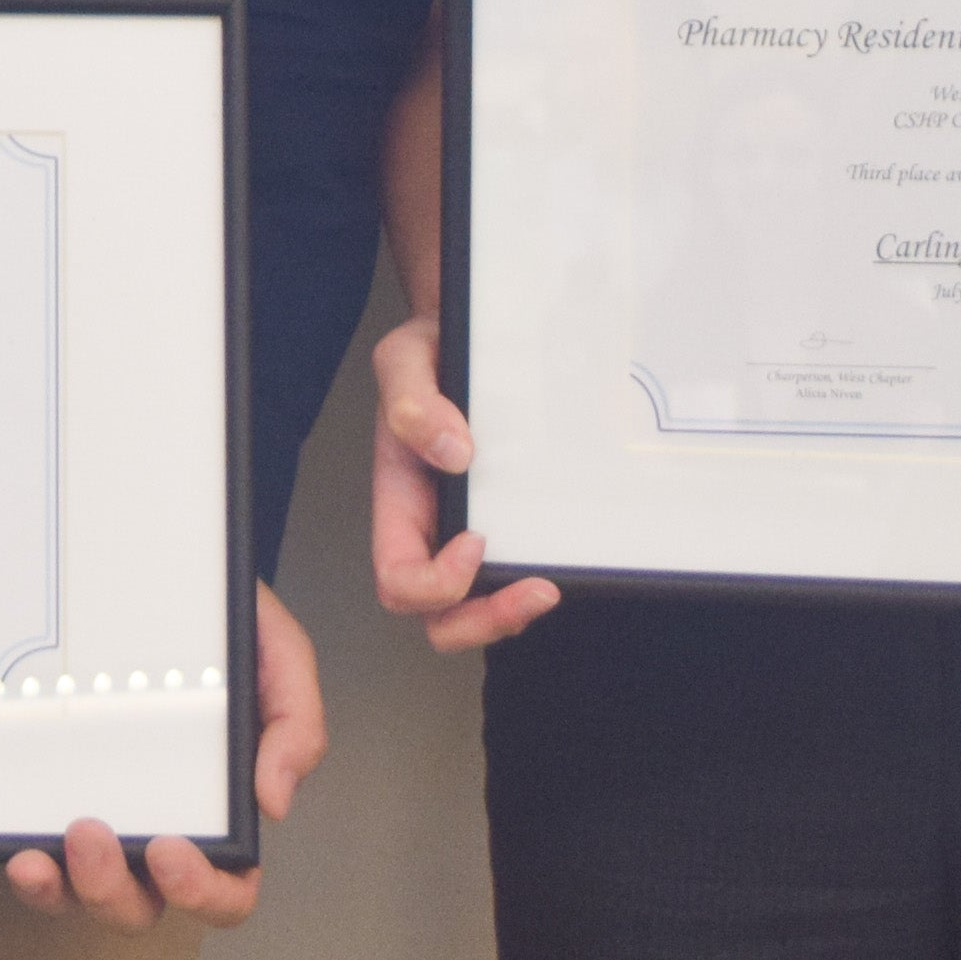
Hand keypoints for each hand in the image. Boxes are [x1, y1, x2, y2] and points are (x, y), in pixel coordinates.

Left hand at [0, 582, 321, 927]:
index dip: (202, 892)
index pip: (223, 887)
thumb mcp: (271, 648)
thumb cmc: (213, 619)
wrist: (145, 562)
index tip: (171, 852)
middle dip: (110, 891)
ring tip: (27, 853)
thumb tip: (272, 801)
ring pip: (65, 890)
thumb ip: (292, 719)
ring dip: (48, 892)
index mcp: (208, 807)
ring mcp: (77, 812)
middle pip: (135, 904)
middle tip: (88, 834)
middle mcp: (143, 825)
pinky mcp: (21, 792)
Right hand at [368, 317, 557, 654]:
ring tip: (550, 587)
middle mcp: (429, 527)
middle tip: (533, 592)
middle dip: (482, 621)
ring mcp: (466, 530)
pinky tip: (562, 558)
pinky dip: (532, 582)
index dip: (436, 581)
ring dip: (512, 614)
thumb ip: (413, 403)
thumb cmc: (430, 352)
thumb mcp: (405, 360)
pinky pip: (511, 574)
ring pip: (476, 609)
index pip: (399, 578)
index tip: (476, 538)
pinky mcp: (507, 521)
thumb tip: (453, 453)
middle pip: (437, 617)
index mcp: (398, 501)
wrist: (465, 338)